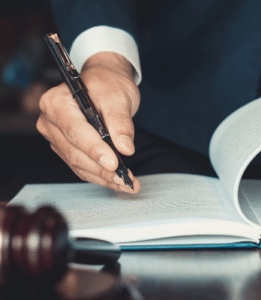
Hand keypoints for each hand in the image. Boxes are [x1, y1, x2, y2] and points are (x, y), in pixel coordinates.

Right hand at [37, 52, 140, 192]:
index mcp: (57, 103)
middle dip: (102, 169)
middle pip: (75, 152)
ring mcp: (56, 136)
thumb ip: (120, 123)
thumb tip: (125, 148)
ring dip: (103, 177)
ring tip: (126, 183)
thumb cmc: (108, 84)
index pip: (75, 131)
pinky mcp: (66, 147)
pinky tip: (116, 181)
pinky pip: (81, 166)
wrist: (105, 82)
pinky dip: (100, 176)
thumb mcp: (118, 97)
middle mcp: (50, 121)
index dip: (94, 150)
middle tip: (125, 179)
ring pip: (78, 164)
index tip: (114, 163)